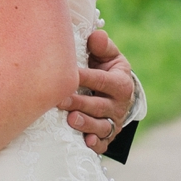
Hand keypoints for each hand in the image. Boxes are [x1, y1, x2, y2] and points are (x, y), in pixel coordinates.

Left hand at [61, 28, 134, 153]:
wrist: (117, 94)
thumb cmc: (106, 69)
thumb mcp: (108, 56)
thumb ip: (102, 46)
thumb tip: (96, 36)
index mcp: (120, 83)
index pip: (102, 80)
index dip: (86, 77)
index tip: (69, 73)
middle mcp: (119, 105)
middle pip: (99, 106)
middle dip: (80, 103)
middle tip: (60, 100)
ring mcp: (113, 122)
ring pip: (102, 126)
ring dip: (86, 124)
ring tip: (71, 120)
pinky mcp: (107, 137)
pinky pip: (103, 144)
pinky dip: (95, 144)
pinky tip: (86, 142)